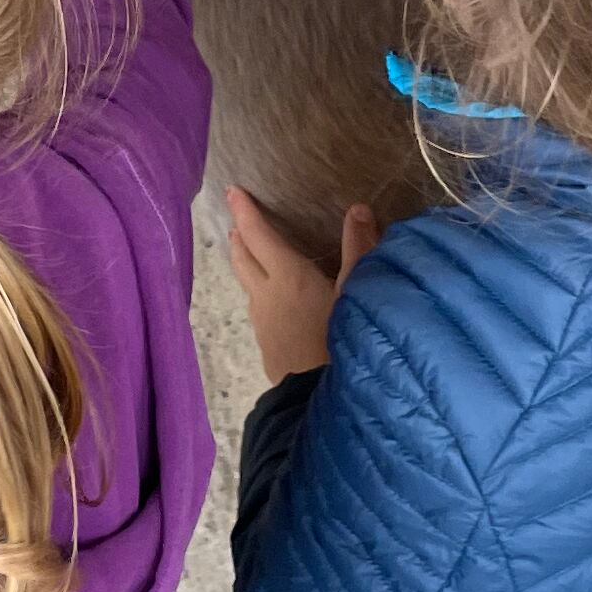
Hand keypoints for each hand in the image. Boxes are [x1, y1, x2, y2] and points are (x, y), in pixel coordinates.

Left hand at [226, 192, 374, 383]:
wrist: (319, 399)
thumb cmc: (343, 340)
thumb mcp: (357, 292)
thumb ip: (359, 250)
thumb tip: (357, 209)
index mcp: (287, 274)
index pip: (258, 234)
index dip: (245, 211)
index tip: (232, 191)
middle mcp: (266, 294)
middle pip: (243, 257)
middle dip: (240, 235)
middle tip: (237, 222)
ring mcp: (262, 322)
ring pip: (247, 283)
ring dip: (246, 262)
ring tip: (249, 253)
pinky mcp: (266, 345)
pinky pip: (256, 308)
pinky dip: (257, 291)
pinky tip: (270, 301)